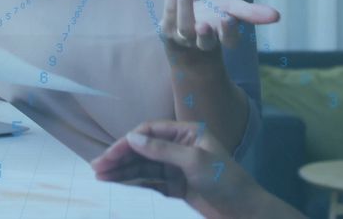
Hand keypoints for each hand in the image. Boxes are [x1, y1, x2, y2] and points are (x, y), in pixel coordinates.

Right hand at [91, 120, 268, 218]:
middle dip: (120, 157)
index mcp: (188, 133)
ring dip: (122, 171)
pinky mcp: (176, 188)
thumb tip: (133, 138)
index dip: (129, 141)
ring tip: (100, 177)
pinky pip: (150, 182)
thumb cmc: (225, 181)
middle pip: (144, 149)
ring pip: (144, 167)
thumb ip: (162, 150)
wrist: (245, 213)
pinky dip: (133, 184)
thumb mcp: (194, 161)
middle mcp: (180, 148)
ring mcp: (177, 168)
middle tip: (97, 167)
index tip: (110, 153)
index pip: (151, 131)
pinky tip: (117, 186)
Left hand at [161, 0, 279, 56]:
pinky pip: (169, 5)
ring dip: (184, 0)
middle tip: (204, 23)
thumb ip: (252, 14)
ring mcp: (181, 35)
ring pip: (182, 22)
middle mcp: (201, 42)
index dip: (228, 31)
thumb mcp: (234, 13)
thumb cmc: (214, 21)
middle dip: (205, 32)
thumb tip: (277, 16)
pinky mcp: (166, 25)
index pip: (228, 41)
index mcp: (221, 40)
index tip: (229, 18)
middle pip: (203, 40)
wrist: (183, 35)